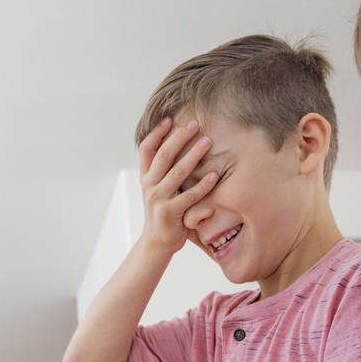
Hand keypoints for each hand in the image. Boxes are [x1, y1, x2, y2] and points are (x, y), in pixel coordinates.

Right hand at [136, 118, 218, 257]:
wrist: (156, 242)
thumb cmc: (163, 212)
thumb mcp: (157, 189)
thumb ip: (162, 171)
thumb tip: (174, 143)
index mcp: (146, 177)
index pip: (146, 149)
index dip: (156, 132)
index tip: (170, 119)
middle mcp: (149, 186)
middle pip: (163, 155)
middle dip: (179, 137)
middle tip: (195, 124)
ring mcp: (158, 199)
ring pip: (177, 172)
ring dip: (193, 155)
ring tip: (208, 141)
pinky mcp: (170, 213)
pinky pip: (189, 196)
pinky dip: (203, 185)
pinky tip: (214, 175)